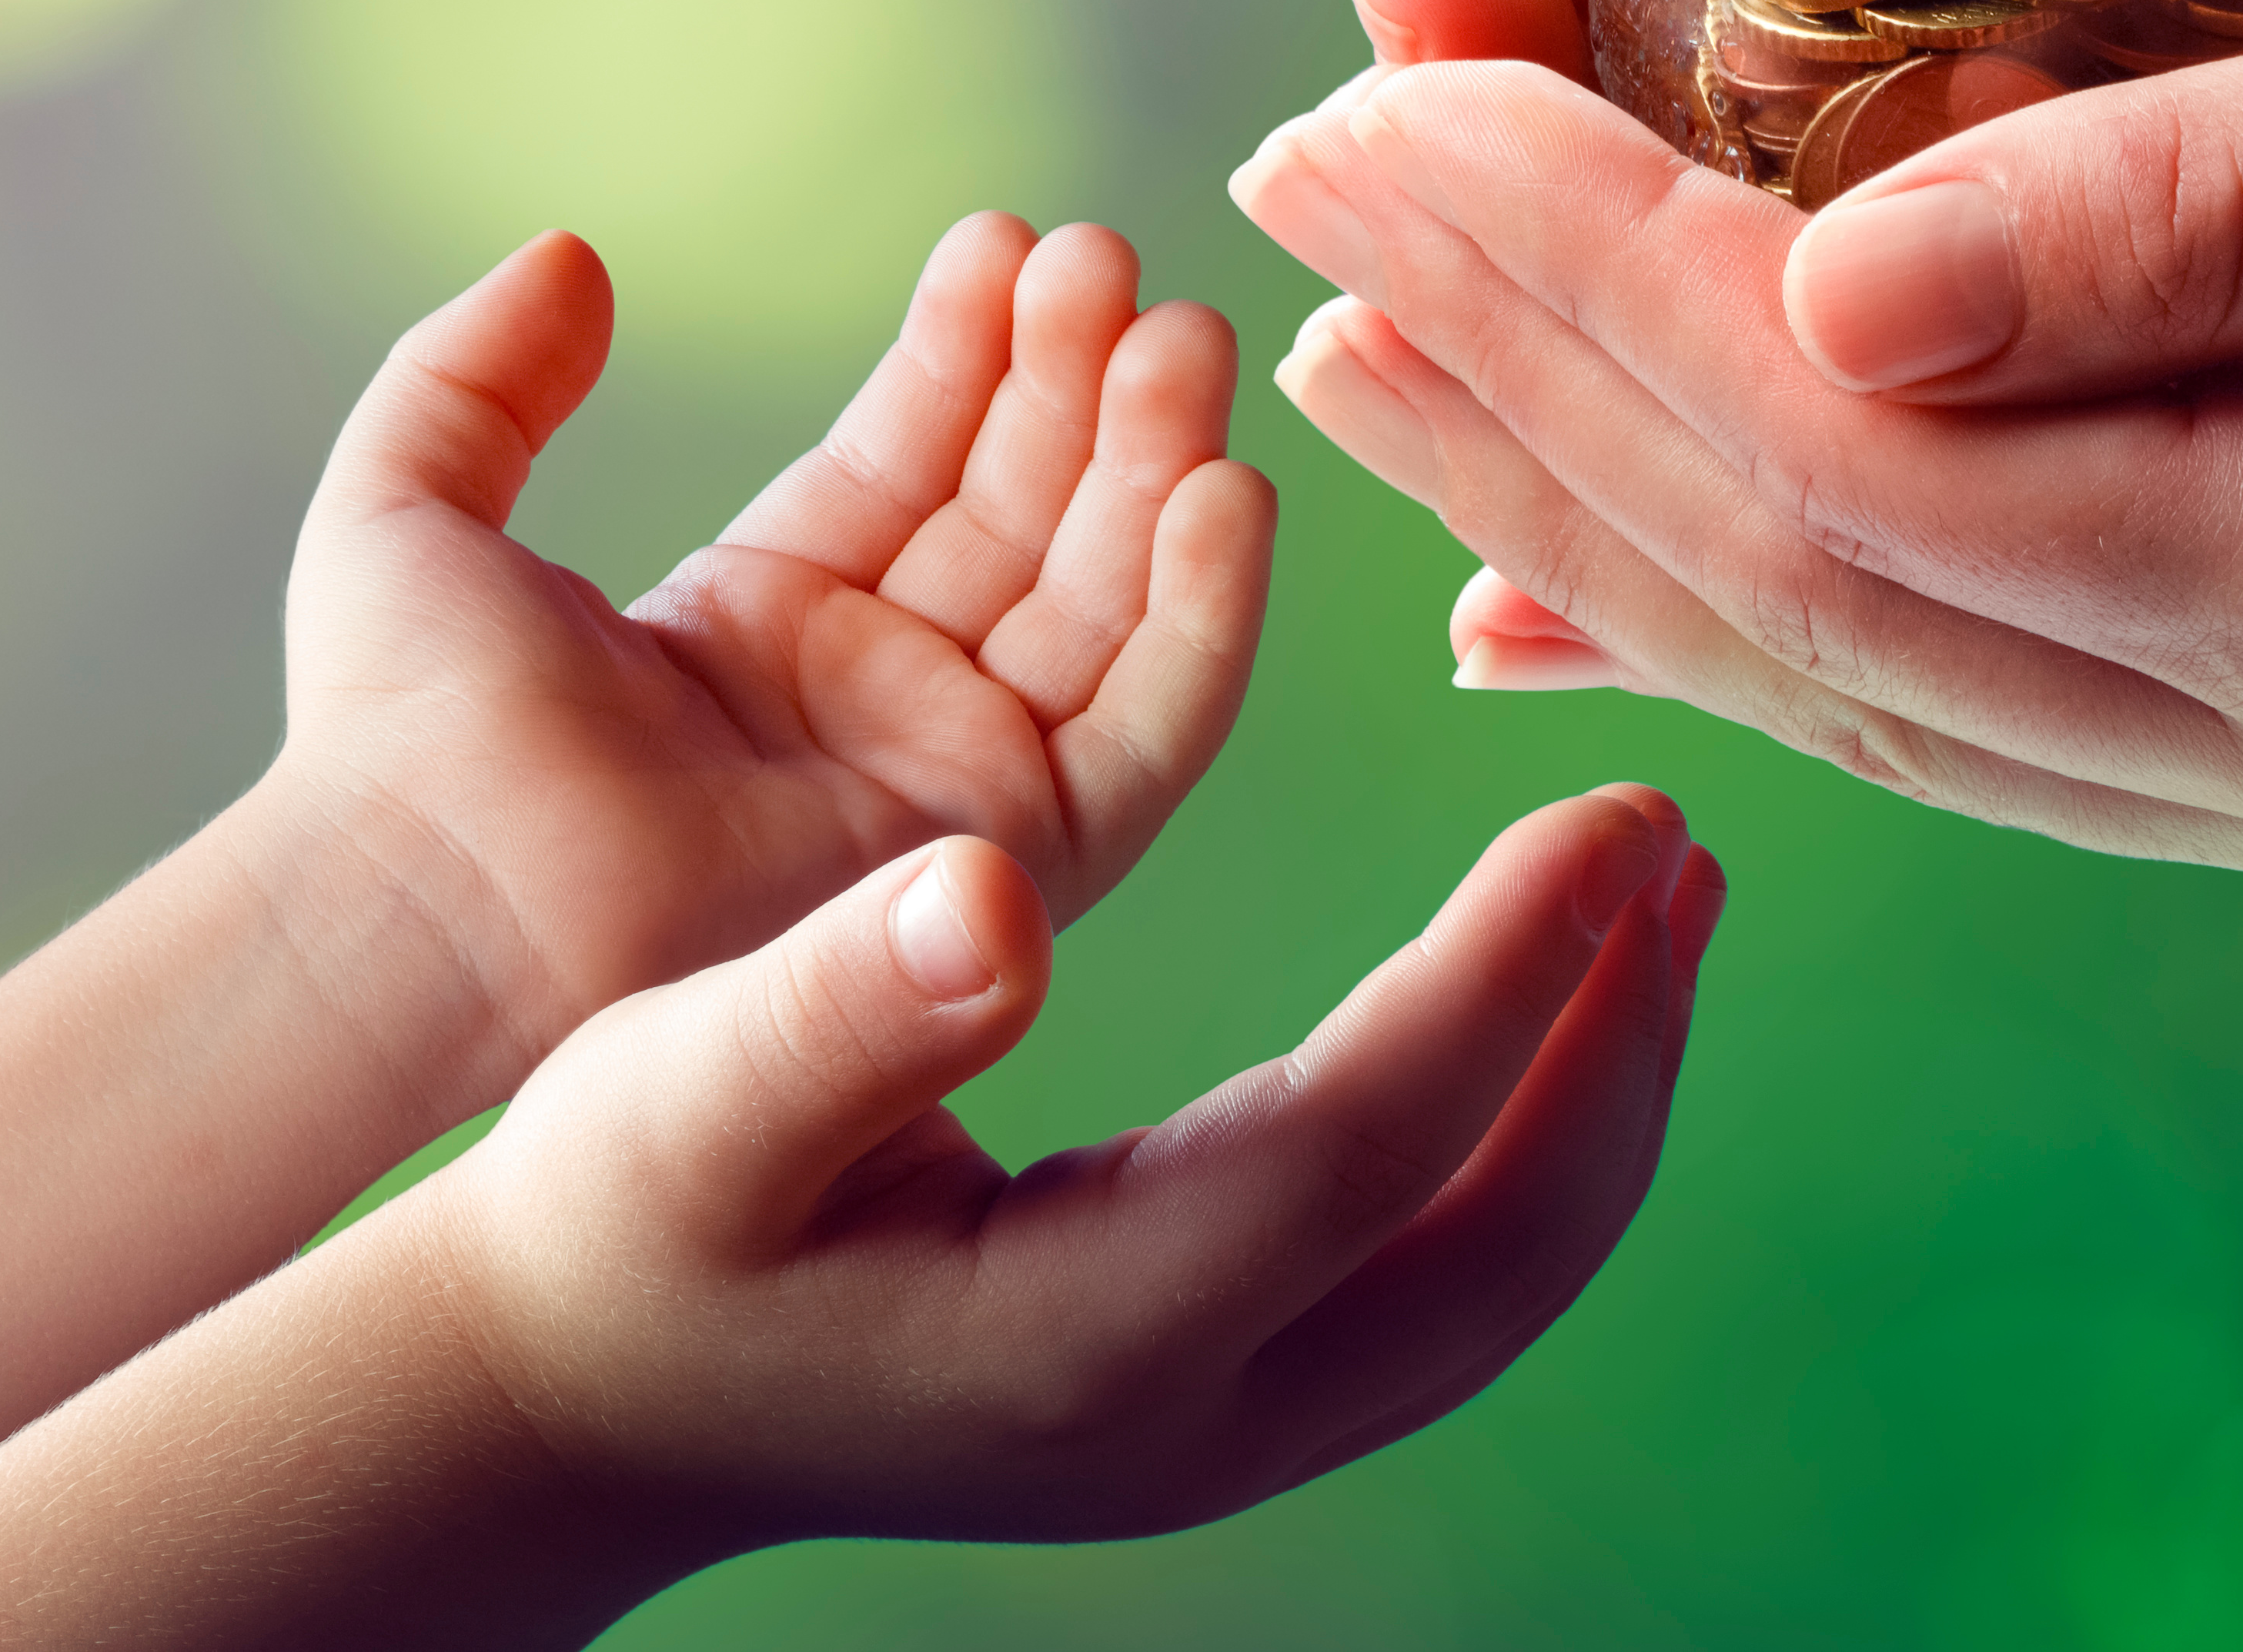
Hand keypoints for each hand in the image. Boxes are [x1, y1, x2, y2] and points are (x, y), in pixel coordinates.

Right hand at [0, 804, 1718, 1651]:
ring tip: (1639, 908)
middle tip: (1679, 852)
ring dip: (1586, 1094)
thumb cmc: (610, 1219)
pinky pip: (1424, 1270)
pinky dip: (1504, 1134)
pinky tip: (1507, 1005)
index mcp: (1089, 1332)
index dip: (1514, 976)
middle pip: (1500, 1251)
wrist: (564, 1400)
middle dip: (1617, 1051)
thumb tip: (992, 898)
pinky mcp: (1194, 1398)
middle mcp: (1187, 1415)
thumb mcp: (681, 1099)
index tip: (1617, 810)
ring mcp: (1206, 1432)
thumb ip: (839, 1004)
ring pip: (1486, 1280)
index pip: (1380, 1141)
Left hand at [260, 221, 1275, 1099]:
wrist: (425, 896)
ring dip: (1153, 467)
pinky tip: (1223, 493)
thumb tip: (575, 256)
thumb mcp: (412, 499)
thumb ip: (483, 373)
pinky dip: (1198, 619)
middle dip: (1079, 386)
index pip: (908, 462)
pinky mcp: (995, 861)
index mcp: (753, 624)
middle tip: (1113, 260)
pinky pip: (1141, 735)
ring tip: (1181, 335)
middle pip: (1019, 518)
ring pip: (1097, 603)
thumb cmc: (394, 733)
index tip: (1009, 238)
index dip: (968, 353)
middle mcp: (864, 701)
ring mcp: (938, 785)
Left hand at [1246, 0, 2242, 906]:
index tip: (1366, 77)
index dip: (1568, 259)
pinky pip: (1997, 713)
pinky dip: (1767, 619)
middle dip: (1516, 377)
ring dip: (1591, 509)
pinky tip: (1583, 555)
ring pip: (1876, 682)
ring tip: (1367, 339)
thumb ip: (2226, 193)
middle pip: (1819, 583)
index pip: (1850, 439)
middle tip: (1291, 174)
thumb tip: (1828, 291)